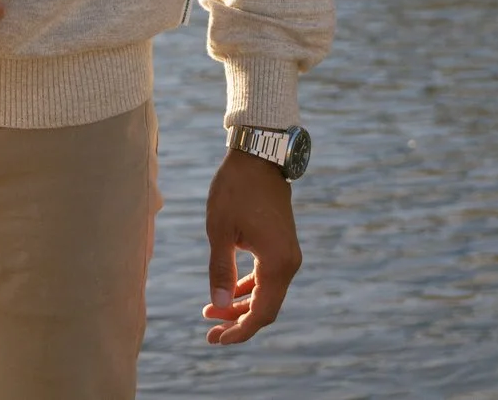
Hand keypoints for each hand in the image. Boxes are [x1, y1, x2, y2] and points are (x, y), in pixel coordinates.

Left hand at [201, 147, 299, 345]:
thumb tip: (218, 305)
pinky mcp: (281, 246)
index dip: (239, 331)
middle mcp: (288, 263)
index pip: (261, 313)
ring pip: (266, 293)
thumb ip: (220, 270)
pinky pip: (266, 277)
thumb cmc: (235, 190)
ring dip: (241, 305)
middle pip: (266, 308)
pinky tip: (226, 292)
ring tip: (210, 311)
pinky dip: (247, 288)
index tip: (215, 340)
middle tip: (209, 332)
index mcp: (276, 264)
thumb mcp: (220, 230)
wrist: (258, 157)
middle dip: (238, 322)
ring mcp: (287, 255)